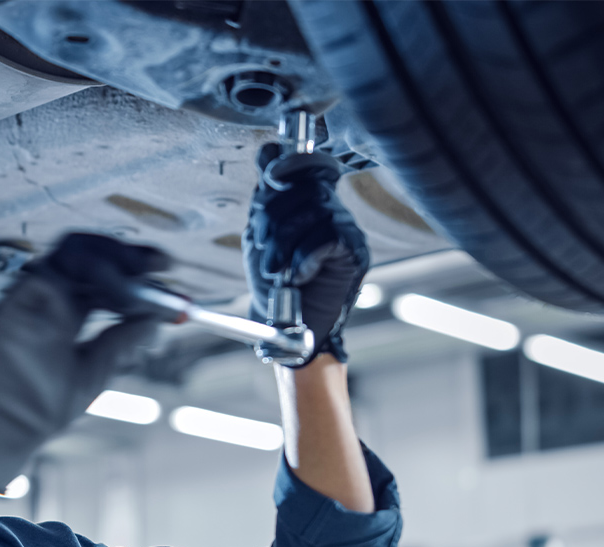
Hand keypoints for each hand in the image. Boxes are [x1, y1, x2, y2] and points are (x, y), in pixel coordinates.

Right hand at [0, 233, 168, 491]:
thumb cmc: (33, 410)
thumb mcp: (92, 373)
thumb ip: (121, 342)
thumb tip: (157, 320)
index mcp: (65, 313)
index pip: (103, 277)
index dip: (136, 271)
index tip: (167, 272)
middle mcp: (48, 299)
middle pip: (92, 256)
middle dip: (130, 256)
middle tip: (162, 264)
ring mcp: (31, 297)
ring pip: (75, 252)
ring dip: (114, 260)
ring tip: (142, 281)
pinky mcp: (17, 299)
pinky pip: (56, 268)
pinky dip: (92, 272)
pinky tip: (118, 295)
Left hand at [242, 143, 369, 362]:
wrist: (287, 326)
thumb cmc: (273, 284)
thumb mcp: (260, 235)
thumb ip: (265, 198)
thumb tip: (269, 150)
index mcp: (307, 202)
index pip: (305, 163)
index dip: (288, 164)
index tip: (270, 179)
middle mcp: (330, 209)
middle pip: (303, 186)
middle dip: (272, 218)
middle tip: (263, 250)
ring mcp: (345, 228)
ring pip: (314, 210)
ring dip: (284, 244)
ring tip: (275, 270)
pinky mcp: (355, 251)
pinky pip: (327, 237)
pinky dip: (304, 258)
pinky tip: (297, 276)